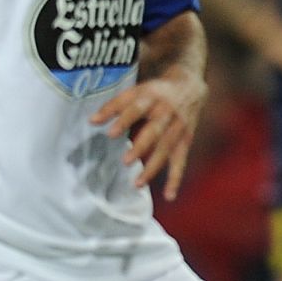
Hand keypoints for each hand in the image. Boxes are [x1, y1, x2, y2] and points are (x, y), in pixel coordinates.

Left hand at [89, 65, 207, 200]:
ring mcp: (179, 127)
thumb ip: (115, 105)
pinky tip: (169, 196)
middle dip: (142, 146)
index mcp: (153, 97)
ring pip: (167, 148)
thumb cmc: (155, 91)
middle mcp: (168, 112)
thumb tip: (91, 121)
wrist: (190, 84)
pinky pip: (181, 160)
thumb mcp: (137, 91)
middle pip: (155, 130)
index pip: (137, 108)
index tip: (110, 134)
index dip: (125, 120)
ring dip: (154, 166)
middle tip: (126, 161)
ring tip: (137, 184)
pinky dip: (175, 178)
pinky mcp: (186, 139)